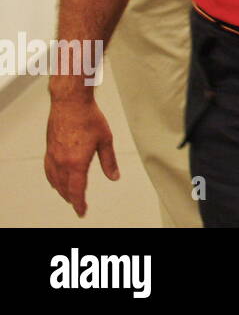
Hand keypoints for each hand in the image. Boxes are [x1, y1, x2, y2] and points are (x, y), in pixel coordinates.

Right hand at [45, 95, 118, 216]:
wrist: (70, 103)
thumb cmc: (89, 118)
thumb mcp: (106, 140)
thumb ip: (109, 161)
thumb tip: (114, 177)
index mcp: (76, 162)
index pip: (77, 190)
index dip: (79, 203)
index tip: (82, 212)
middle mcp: (62, 162)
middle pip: (65, 188)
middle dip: (72, 198)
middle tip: (78, 205)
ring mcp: (53, 156)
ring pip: (55, 181)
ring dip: (62, 191)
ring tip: (69, 196)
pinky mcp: (49, 149)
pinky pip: (48, 171)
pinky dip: (53, 180)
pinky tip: (55, 181)